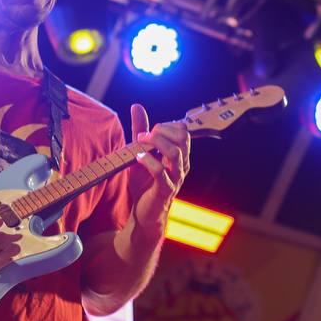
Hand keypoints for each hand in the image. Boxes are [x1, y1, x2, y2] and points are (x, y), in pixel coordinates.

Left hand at [128, 103, 189, 240]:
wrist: (143, 214)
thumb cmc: (144, 184)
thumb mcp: (139, 152)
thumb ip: (140, 131)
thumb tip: (137, 106)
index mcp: (179, 155)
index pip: (183, 131)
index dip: (166, 125)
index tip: (148, 131)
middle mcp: (181, 165)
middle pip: (183, 137)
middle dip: (162, 131)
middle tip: (143, 135)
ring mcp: (175, 178)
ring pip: (175, 152)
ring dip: (156, 143)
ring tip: (139, 143)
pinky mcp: (165, 190)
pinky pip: (161, 172)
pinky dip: (148, 161)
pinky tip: (137, 157)